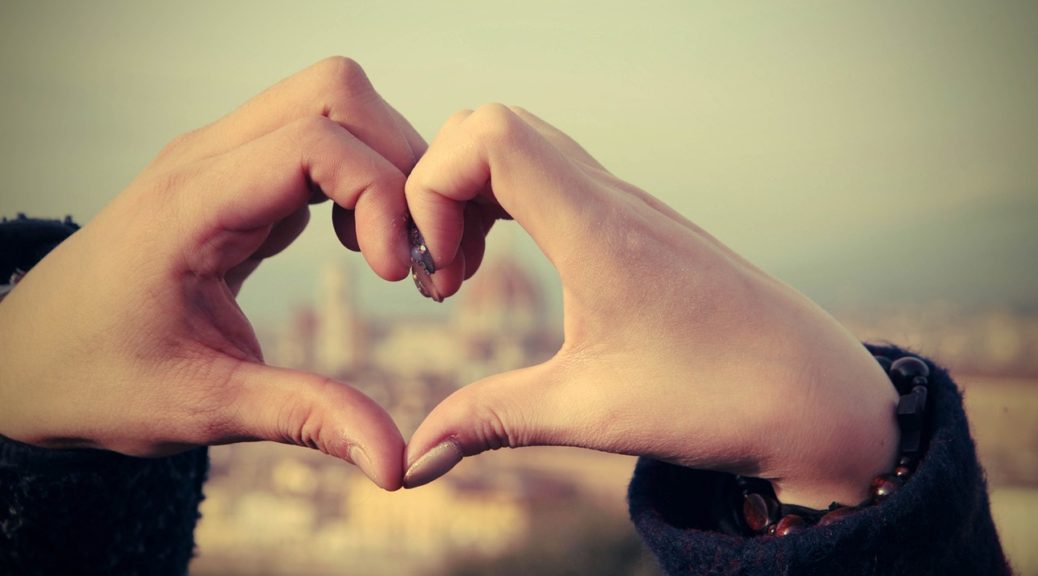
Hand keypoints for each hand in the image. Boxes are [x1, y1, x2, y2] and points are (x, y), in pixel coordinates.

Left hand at [0, 57, 422, 490]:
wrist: (28, 359)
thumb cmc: (98, 379)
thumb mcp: (203, 407)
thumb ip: (305, 420)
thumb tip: (396, 463)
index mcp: (191, 205)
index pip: (315, 142)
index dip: (380, 197)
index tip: (399, 276)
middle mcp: (206, 160)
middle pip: (335, 94)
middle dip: (399, 164)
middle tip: (416, 252)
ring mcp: (221, 160)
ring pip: (333, 106)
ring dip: (385, 167)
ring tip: (394, 252)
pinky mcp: (238, 176)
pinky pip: (319, 141)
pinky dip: (363, 181)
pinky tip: (364, 245)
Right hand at [402, 105, 898, 506]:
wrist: (816, 394)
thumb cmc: (716, 398)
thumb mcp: (589, 413)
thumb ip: (490, 421)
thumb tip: (414, 459)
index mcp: (597, 230)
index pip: (488, 137)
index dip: (432, 188)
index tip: (443, 272)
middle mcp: (611, 198)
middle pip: (492, 126)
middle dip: (439, 190)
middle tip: (444, 274)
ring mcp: (626, 203)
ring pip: (521, 145)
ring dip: (472, 197)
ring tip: (466, 275)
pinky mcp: (636, 222)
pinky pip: (551, 175)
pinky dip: (506, 204)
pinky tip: (510, 267)